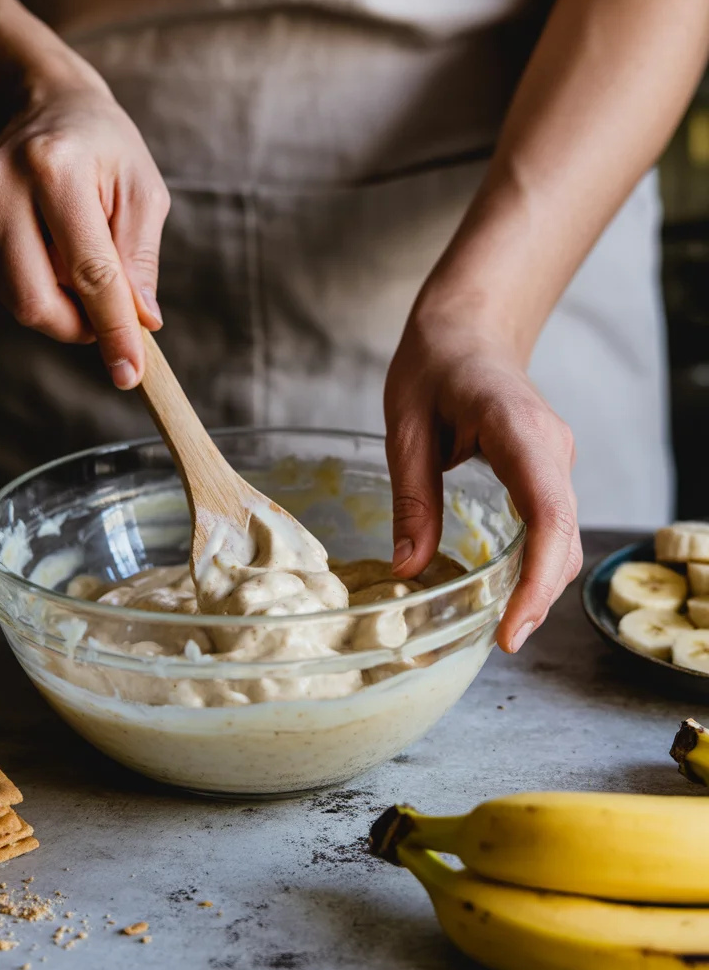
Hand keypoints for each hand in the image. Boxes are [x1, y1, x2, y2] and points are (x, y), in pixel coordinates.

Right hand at [0, 67, 169, 388]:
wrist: (40, 103)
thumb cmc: (102, 148)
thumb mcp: (142, 191)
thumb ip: (140, 260)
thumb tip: (140, 322)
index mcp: (54, 168)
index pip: (90, 272)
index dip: (113, 329)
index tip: (130, 373)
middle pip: (36, 301)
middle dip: (80, 326)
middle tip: (109, 315)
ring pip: (17, 301)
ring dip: (60, 304)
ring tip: (79, 261)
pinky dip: (34, 287)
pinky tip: (46, 249)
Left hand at [384, 322, 581, 652]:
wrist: (470, 327)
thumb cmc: (433, 363)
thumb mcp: (404, 426)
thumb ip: (412, 497)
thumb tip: (409, 569)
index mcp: (518, 430)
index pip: (549, 515)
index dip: (536, 581)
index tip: (512, 629)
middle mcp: (551, 449)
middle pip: (564, 538)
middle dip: (538, 596)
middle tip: (499, 641)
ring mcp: (555, 460)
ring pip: (564, 537)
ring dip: (539, 584)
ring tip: (500, 626)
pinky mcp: (547, 471)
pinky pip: (552, 526)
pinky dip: (535, 563)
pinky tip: (506, 589)